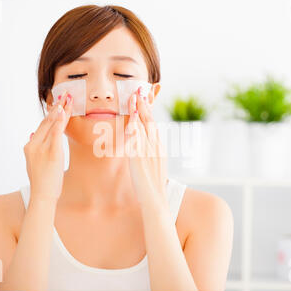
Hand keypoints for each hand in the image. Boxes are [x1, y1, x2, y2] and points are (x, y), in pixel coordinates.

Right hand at [24, 91, 73, 203]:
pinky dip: (59, 121)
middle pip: (47, 121)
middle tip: (65, 94)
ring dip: (61, 110)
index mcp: (30, 146)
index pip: (42, 125)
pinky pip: (55, 133)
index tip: (58, 102)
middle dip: (57, 106)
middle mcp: (33, 144)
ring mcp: (41, 148)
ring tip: (68, 98)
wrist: (42, 195)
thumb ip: (35, 147)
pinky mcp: (51, 153)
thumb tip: (33, 132)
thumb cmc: (42, 181)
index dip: (51, 113)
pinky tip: (63, 111)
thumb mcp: (35, 162)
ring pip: (51, 124)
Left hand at [125, 87, 168, 209]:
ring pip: (144, 128)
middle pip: (150, 121)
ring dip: (139, 112)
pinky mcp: (141, 160)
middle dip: (144, 105)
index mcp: (159, 147)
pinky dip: (135, 129)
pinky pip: (138, 141)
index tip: (143, 98)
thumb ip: (148, 153)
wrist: (156, 201)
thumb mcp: (154, 165)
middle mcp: (156, 147)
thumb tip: (143, 144)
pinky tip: (131, 120)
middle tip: (139, 90)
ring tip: (134, 98)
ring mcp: (149, 153)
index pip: (153, 124)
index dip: (148, 110)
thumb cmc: (153, 185)